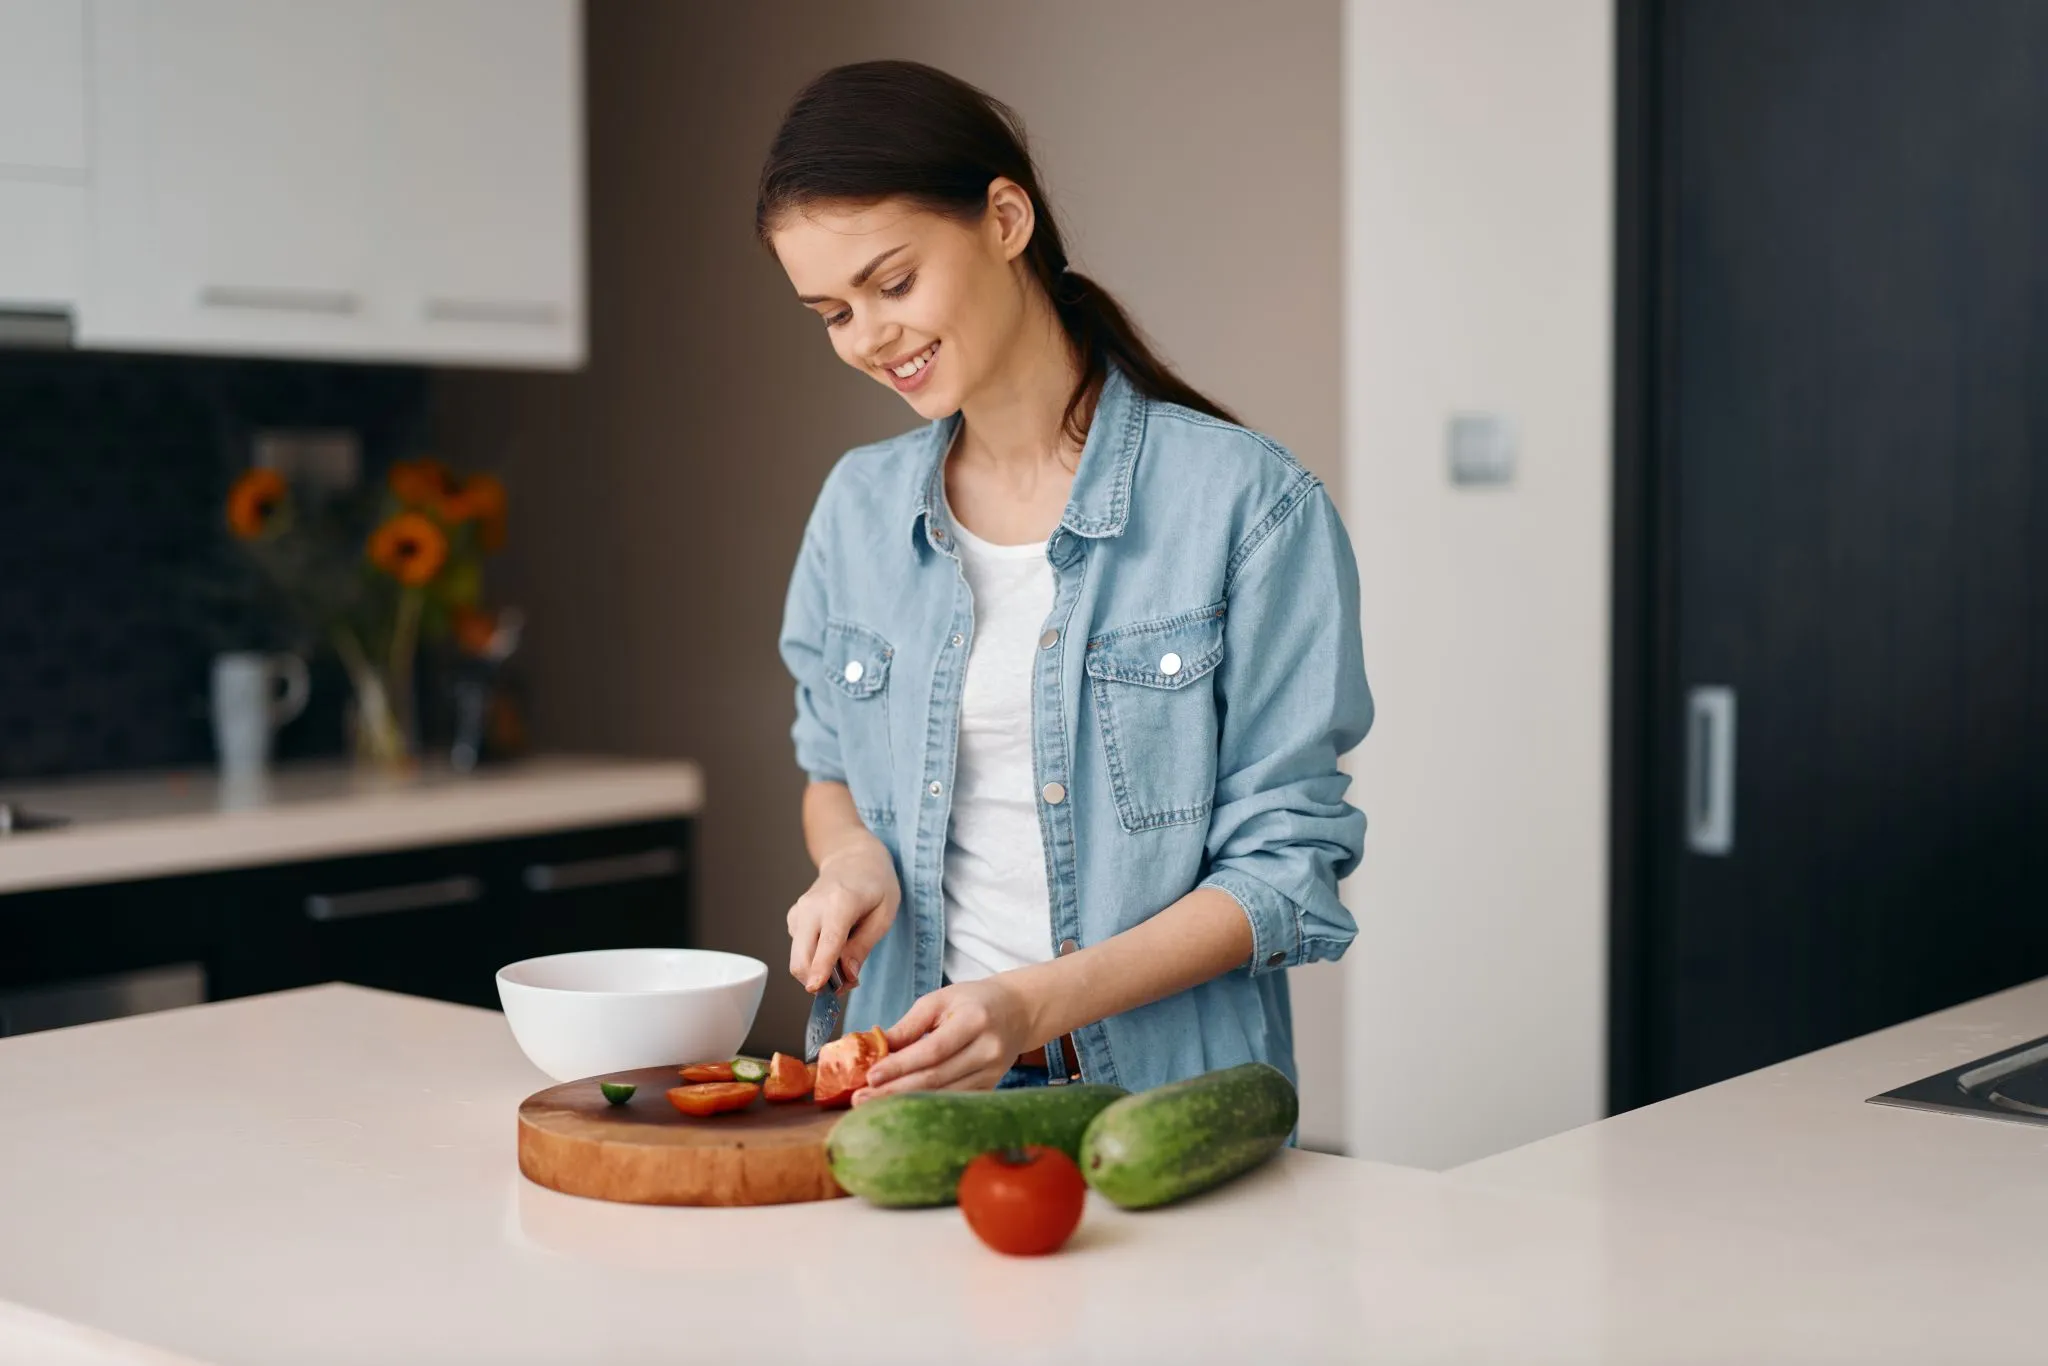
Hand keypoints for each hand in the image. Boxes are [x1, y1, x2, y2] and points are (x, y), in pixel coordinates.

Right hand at [785, 837, 899, 991]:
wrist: (853, 859)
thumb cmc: (875, 885)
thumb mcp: (884, 914)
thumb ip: (863, 946)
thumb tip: (848, 975)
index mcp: (840, 902)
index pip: (828, 941)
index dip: (821, 968)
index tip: (815, 988)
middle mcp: (812, 907)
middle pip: (801, 956)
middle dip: (819, 981)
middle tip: (847, 984)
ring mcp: (799, 912)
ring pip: (798, 958)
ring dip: (818, 972)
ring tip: (846, 962)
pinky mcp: (793, 918)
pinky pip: (799, 950)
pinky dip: (814, 960)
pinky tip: (833, 950)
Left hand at [856, 976, 1036, 1101]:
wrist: (1018, 1011)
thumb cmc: (973, 1001)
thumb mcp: (940, 1000)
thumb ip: (908, 1025)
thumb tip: (873, 1047)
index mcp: (975, 1020)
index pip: (933, 1049)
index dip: (901, 1065)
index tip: (870, 1076)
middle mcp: (988, 1050)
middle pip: (936, 1077)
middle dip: (894, 1090)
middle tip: (860, 1098)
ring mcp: (992, 1073)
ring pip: (943, 1094)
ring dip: (905, 1102)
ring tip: (872, 1105)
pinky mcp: (989, 1087)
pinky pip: (953, 1100)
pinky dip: (924, 1105)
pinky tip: (900, 1108)